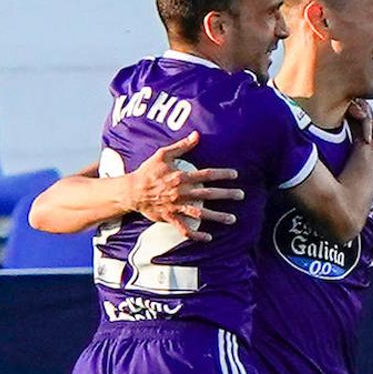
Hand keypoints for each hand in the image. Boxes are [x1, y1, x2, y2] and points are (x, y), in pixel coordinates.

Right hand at [124, 131, 241, 241]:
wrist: (131, 190)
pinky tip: (209, 238)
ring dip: (217, 217)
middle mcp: (181, 192)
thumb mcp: (163, 154)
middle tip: (241, 195)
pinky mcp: (170, 217)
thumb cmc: (148, 171)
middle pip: (208, 194)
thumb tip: (197, 135)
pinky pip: (184, 228)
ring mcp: (176, 206)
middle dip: (226, 195)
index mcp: (182, 176)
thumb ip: (182, 146)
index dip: (222, 174)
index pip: (207, 174)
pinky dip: (196, 234)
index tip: (235, 175)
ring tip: (232, 219)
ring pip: (201, 213)